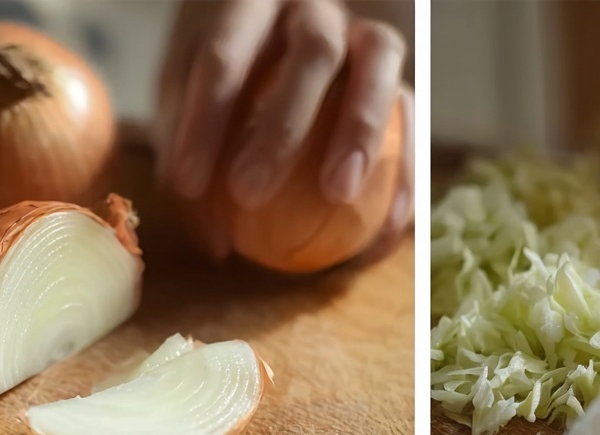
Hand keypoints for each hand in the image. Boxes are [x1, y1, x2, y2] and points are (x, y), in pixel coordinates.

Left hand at [156, 0, 412, 257]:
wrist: (288, 58)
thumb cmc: (229, 94)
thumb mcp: (191, 112)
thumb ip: (194, 165)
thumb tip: (214, 245)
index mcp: (252, 5)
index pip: (225, 56)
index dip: (202, 122)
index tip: (188, 187)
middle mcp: (315, 9)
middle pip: (311, 53)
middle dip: (281, 126)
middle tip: (248, 193)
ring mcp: (364, 35)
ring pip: (377, 67)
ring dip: (360, 130)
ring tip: (339, 196)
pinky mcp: (400, 79)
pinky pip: (411, 122)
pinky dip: (405, 174)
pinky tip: (383, 235)